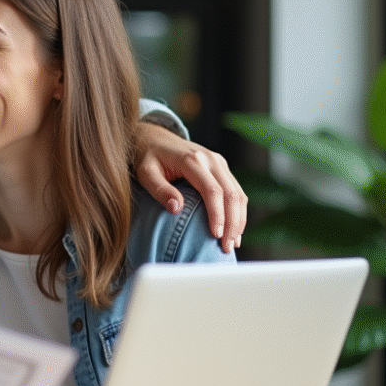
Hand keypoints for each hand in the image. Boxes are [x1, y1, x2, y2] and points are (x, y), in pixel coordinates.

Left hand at [134, 122, 246, 252]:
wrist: (154, 138)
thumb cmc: (147, 158)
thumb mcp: (146, 173)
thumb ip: (160, 189)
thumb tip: (176, 208)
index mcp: (192, 160)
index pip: (212, 190)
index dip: (217, 214)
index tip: (216, 235)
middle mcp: (210, 159)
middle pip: (231, 194)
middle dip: (233, 223)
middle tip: (227, 247)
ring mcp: (219, 162)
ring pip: (238, 193)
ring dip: (239, 220)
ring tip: (233, 243)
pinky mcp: (221, 168)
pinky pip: (236, 191)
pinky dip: (238, 212)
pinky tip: (234, 230)